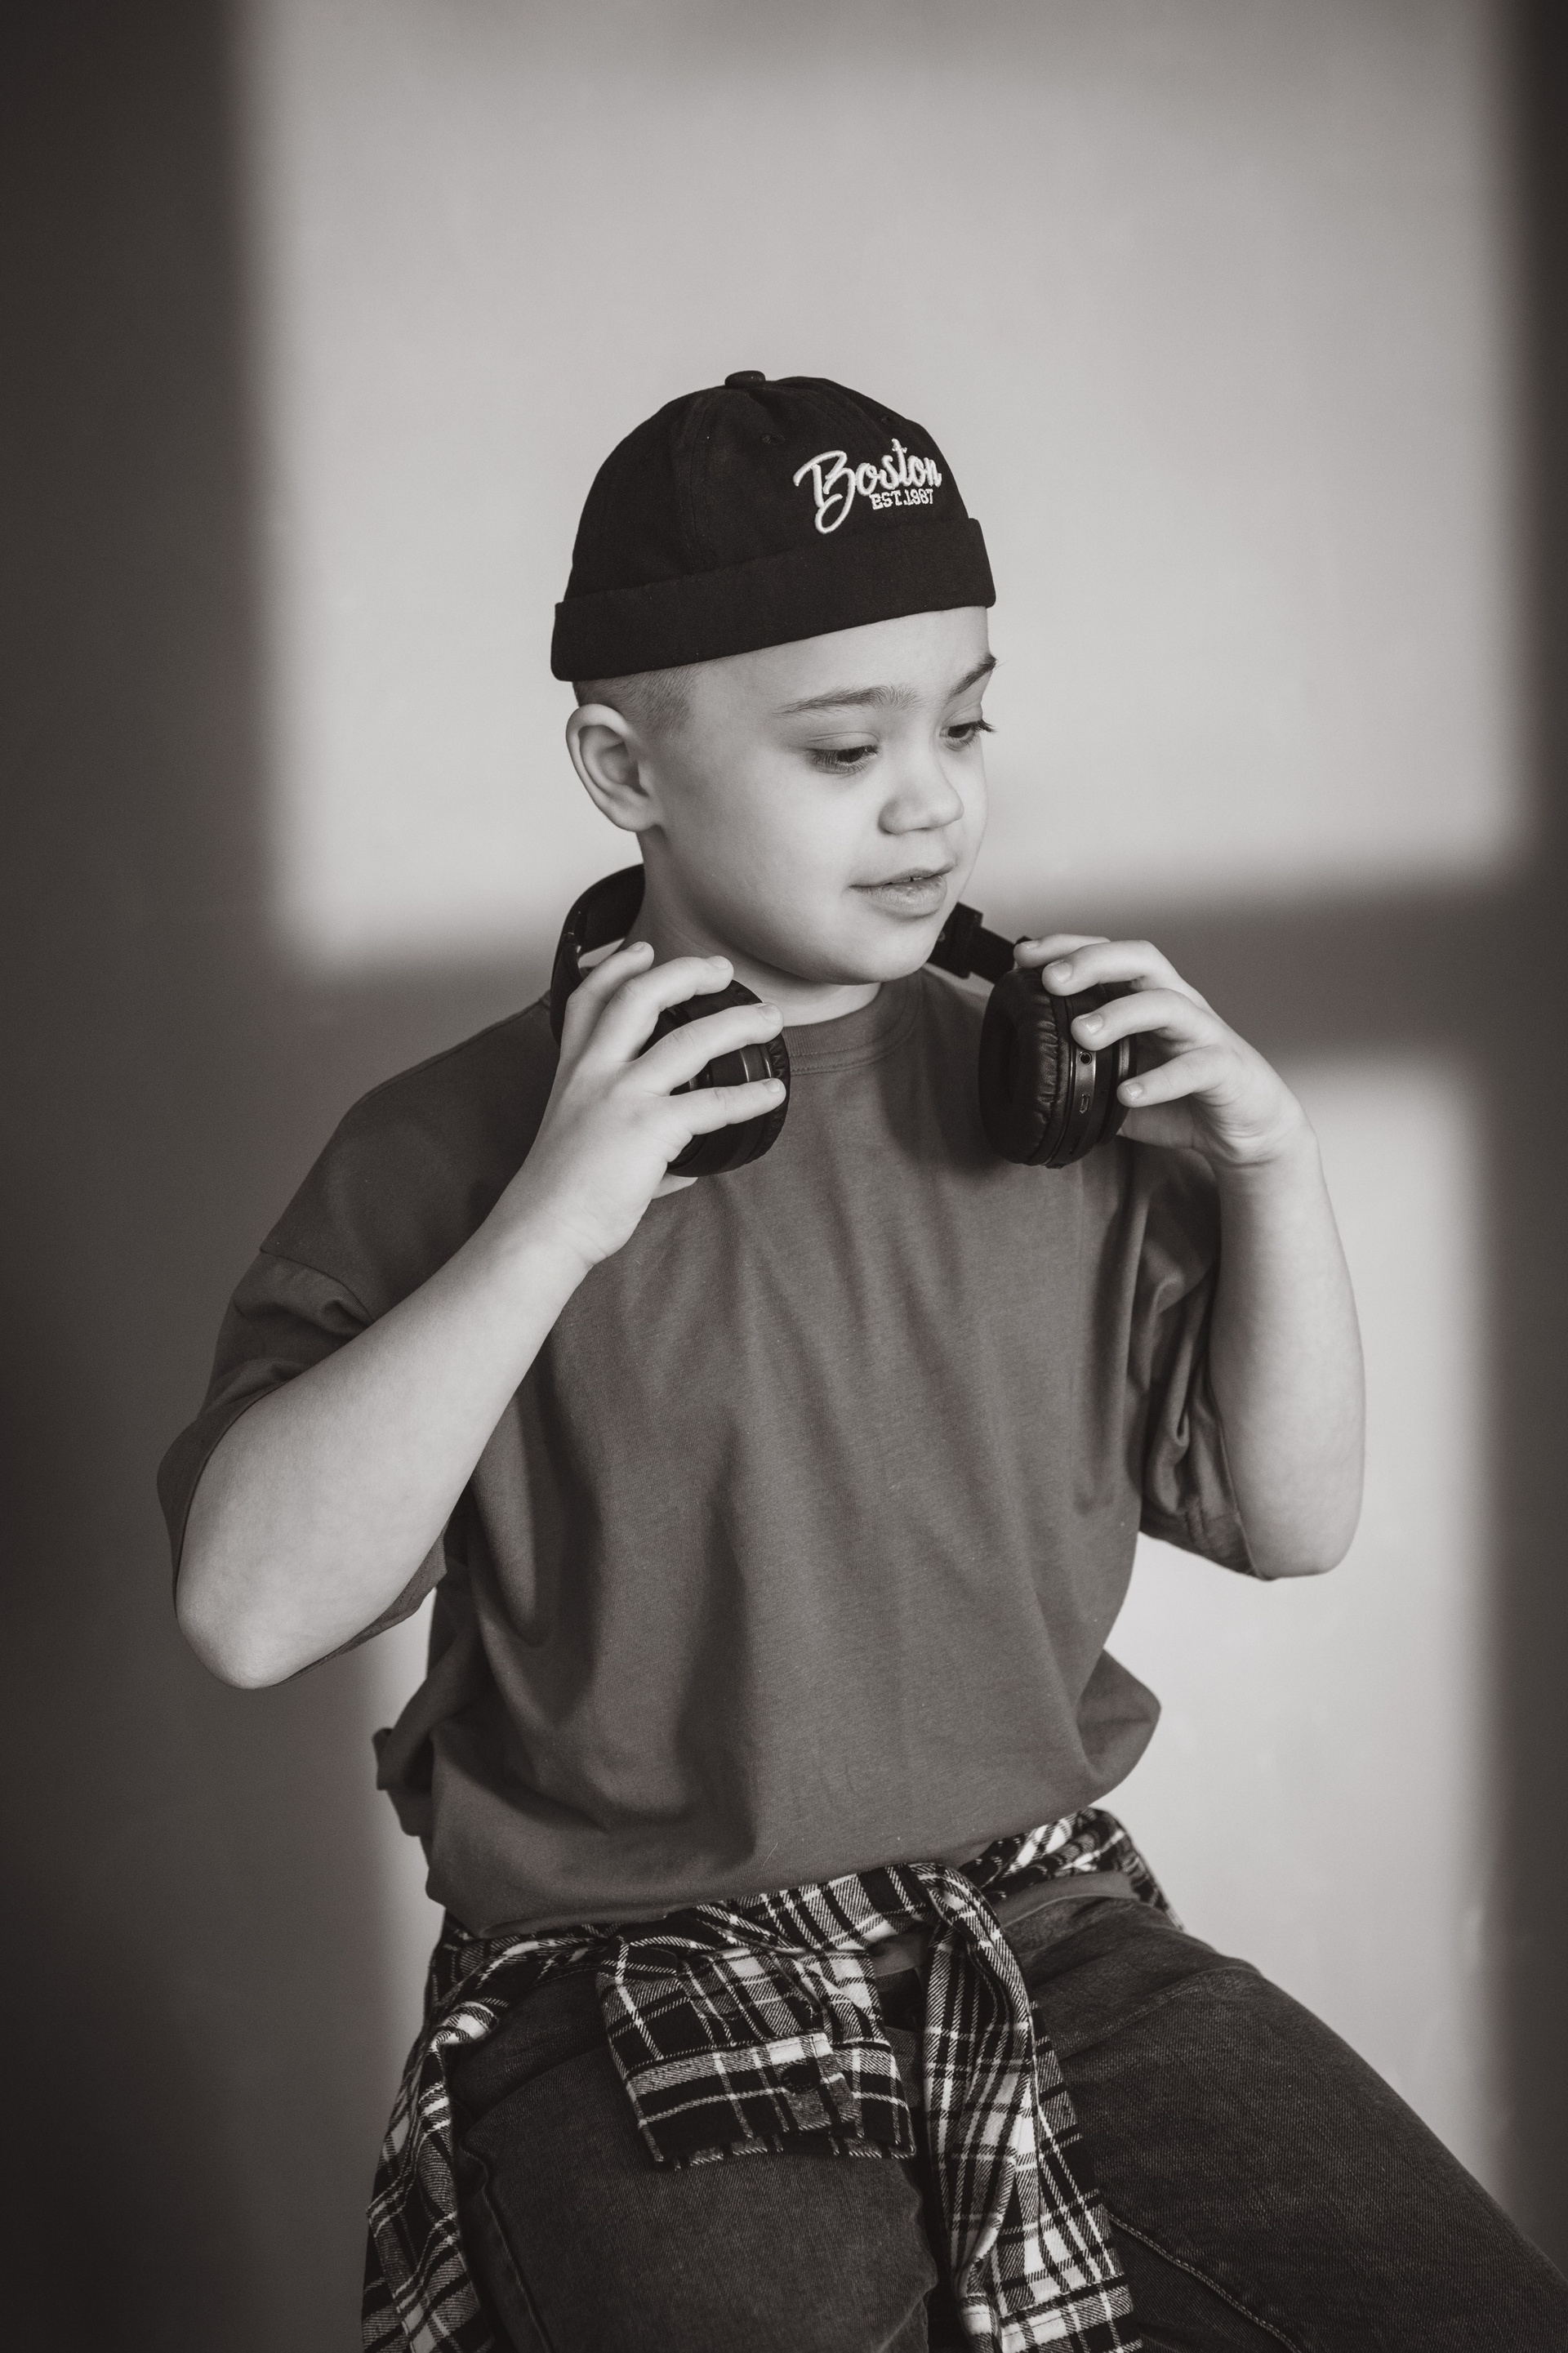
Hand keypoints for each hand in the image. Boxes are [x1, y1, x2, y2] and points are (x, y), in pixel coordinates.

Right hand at [501, 942, 785, 1269]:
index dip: (617, 967)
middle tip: (721, 971)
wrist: (543, 1227)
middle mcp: (595, 1072)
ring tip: (769, 1019)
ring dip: (737, 1023)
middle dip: (685, 973)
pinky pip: (713, 1103)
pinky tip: (771, 1093)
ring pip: (690, 1039)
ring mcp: (623, 1096)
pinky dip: (750, 1097)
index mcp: (574, 1071)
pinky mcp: (650, 1127)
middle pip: (639, 997)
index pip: (589, 1000)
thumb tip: (680, 1169)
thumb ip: (636, 1146)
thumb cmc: (560, 1195)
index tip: (643, 950)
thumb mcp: (582, 1148)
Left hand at [1014, 934, 1307, 1170]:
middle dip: (1094, 962)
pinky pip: (1196, 1067)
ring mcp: (1206, 1035)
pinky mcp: (1227, 1070)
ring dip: (1121, 1014)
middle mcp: (1179, 1005)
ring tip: (1082, 1034)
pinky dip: (1161, 1079)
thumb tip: (1024, 1079)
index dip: (1068, 948)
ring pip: (1168, 1004)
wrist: (1248, 1130)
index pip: (1110, 956)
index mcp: (1150, 1000)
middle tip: (1051, 981)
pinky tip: (1129, 1092)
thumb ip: (1081, 1074)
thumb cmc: (1184, 1098)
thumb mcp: (1120, 1081)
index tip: (1024, 956)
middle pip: (1142, 960)